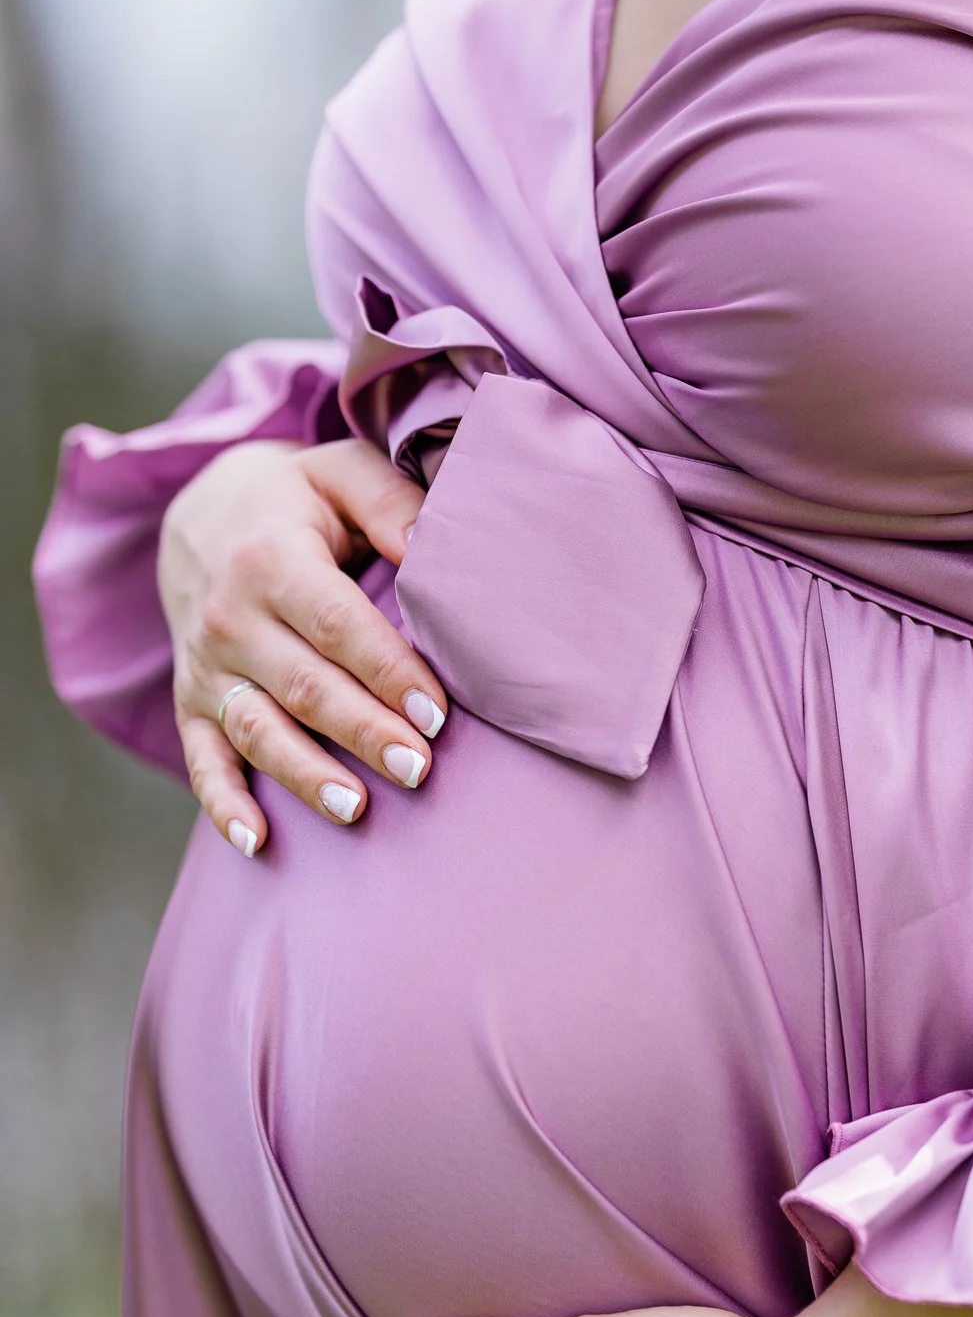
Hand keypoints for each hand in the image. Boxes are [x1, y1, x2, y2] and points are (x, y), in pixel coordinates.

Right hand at [157, 437, 447, 855]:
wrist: (200, 514)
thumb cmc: (297, 501)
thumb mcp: (340, 474)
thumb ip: (392, 503)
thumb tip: (437, 549)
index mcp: (270, 559)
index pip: (337, 624)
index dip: (387, 670)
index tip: (436, 713)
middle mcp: (229, 619)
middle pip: (304, 686)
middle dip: (363, 731)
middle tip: (419, 769)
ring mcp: (206, 668)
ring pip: (257, 730)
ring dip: (304, 775)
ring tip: (356, 809)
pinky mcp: (191, 703)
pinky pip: (202, 761)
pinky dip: (223, 805)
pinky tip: (258, 843)